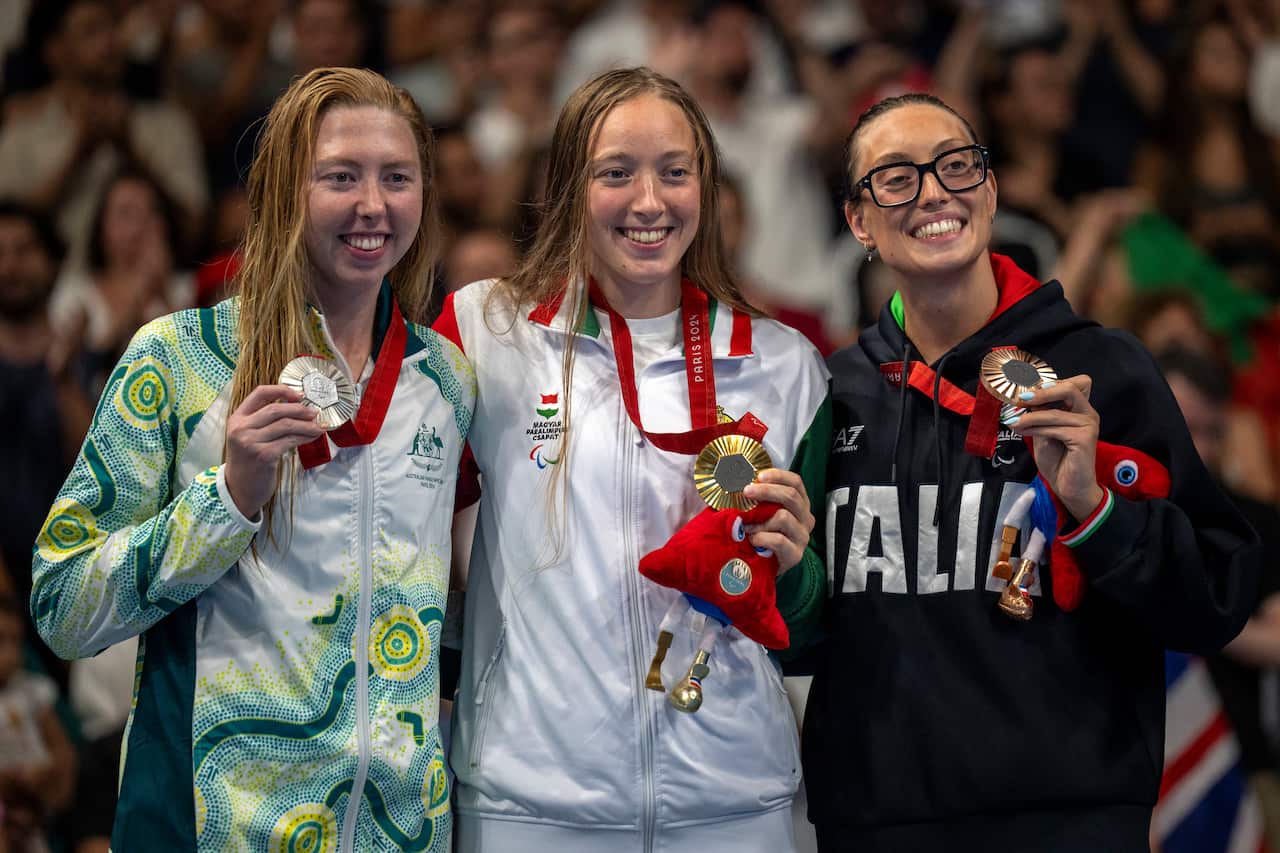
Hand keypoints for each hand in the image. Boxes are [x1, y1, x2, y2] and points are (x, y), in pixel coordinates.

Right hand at [223, 384, 324, 518]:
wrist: (239, 490)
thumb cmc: (248, 461)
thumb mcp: (247, 436)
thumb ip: (262, 421)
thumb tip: (297, 407)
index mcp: (237, 419)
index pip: (259, 393)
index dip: (281, 390)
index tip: (299, 395)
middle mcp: (241, 428)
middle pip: (276, 409)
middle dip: (299, 409)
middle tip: (314, 412)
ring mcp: (251, 442)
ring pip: (285, 425)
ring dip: (306, 424)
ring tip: (318, 426)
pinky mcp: (264, 455)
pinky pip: (290, 441)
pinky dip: (304, 437)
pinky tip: (312, 437)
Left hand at [741, 468, 814, 574]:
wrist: (765, 566)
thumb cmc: (762, 534)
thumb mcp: (762, 513)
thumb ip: (756, 498)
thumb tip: (735, 480)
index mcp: (799, 504)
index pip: (796, 482)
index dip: (778, 476)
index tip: (758, 475)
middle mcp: (805, 518)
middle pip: (791, 496)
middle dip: (766, 491)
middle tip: (746, 491)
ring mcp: (802, 537)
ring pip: (783, 517)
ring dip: (759, 519)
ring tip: (745, 524)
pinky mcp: (795, 554)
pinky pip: (778, 540)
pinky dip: (761, 537)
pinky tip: (751, 539)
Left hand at [1007, 375, 1105, 520]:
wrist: (1068, 486)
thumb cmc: (1057, 459)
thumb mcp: (1043, 431)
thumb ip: (1039, 414)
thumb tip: (1024, 397)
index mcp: (1080, 409)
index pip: (1074, 383)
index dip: (1051, 382)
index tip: (1026, 389)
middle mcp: (1088, 413)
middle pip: (1071, 387)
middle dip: (1043, 391)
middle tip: (1020, 398)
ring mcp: (1089, 425)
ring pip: (1055, 411)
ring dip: (1030, 416)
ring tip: (1014, 422)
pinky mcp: (1085, 438)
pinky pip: (1054, 428)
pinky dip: (1035, 428)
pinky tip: (1022, 431)